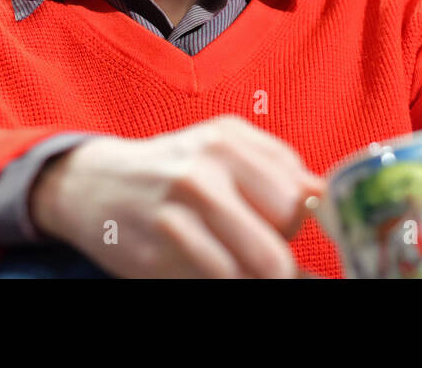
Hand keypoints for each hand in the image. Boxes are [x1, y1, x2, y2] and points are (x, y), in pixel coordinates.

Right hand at [29, 115, 325, 277]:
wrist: (93, 184)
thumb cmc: (171, 168)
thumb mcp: (222, 150)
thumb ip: (276, 170)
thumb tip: (328, 198)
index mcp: (229, 139)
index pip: (300, 195)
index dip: (298, 223)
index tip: (284, 229)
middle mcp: (205, 168)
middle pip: (284, 233)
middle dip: (280, 253)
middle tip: (259, 252)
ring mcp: (179, 209)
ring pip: (256, 266)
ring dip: (254, 275)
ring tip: (236, 263)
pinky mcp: (157, 249)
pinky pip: (219, 281)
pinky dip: (225, 282)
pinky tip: (210, 269)